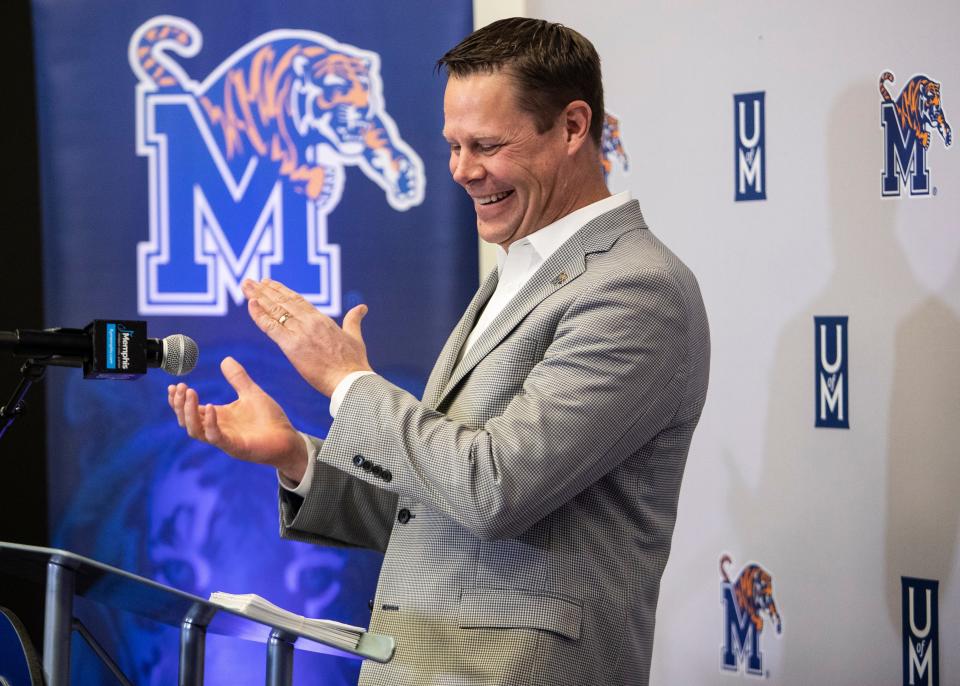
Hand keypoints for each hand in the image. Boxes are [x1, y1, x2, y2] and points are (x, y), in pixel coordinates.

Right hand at [168, 356, 307, 482]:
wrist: (288, 439)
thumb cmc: (269, 419)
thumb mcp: (251, 393)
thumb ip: (237, 378)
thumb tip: (225, 359)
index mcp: (218, 417)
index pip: (190, 410)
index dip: (179, 399)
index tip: (175, 384)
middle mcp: (217, 429)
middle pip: (187, 421)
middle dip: (180, 404)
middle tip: (181, 387)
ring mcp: (225, 440)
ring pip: (196, 431)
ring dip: (189, 413)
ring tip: (190, 393)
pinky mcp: (236, 447)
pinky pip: (217, 438)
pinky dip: (211, 424)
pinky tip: (211, 407)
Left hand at [241, 278, 372, 395]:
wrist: (350, 380)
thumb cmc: (354, 363)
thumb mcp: (355, 337)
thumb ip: (354, 320)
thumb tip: (362, 307)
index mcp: (322, 319)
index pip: (297, 300)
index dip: (281, 291)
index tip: (269, 283)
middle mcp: (309, 321)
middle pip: (282, 301)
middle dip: (264, 290)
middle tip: (250, 281)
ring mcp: (300, 332)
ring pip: (274, 310)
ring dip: (258, 297)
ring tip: (246, 286)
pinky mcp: (291, 346)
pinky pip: (271, 327)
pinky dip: (259, 316)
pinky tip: (250, 305)